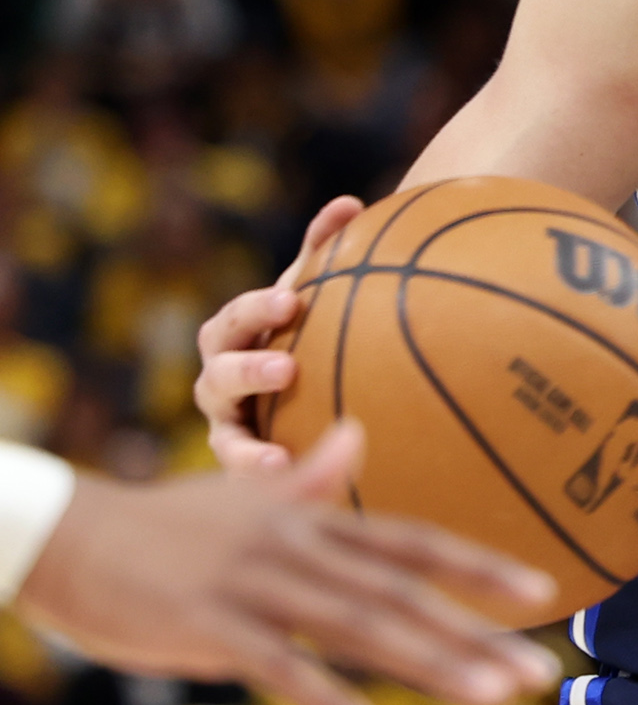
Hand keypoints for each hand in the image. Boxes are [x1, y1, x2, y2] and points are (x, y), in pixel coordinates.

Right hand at [17, 422, 562, 704]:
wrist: (65, 534)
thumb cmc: (160, 525)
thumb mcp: (240, 495)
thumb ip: (307, 480)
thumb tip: (359, 435)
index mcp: (309, 520)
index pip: (412, 544)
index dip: (479, 567)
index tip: (544, 593)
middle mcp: (296, 547)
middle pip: (402, 593)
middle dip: (476, 634)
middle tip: (540, 673)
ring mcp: (255, 585)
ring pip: (360, 628)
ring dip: (432, 666)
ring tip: (493, 698)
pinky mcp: (210, 626)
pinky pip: (284, 671)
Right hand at [194, 196, 363, 470]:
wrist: (303, 390)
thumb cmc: (306, 333)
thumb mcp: (314, 296)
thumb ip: (324, 251)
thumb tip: (351, 203)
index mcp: (233, 339)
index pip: (235, 321)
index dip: (255, 311)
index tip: (291, 300)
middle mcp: (221, 386)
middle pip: (219, 377)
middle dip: (247, 371)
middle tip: (286, 367)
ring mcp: (230, 431)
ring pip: (226, 441)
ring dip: (246, 451)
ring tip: (275, 461)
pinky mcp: (248, 474)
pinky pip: (255, 488)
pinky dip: (271, 492)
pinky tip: (305, 501)